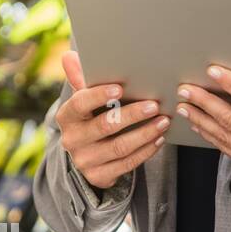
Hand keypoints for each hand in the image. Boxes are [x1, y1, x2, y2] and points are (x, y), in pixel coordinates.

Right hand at [55, 51, 169, 190]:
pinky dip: (146, 151)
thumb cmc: (90, 119)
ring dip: (145, 133)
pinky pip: (127, 164)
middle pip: (105, 126)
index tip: (120, 88)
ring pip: (120, 147)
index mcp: (66, 117)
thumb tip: (68, 55)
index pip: (80, 104)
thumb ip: (80, 79)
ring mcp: (85, 161)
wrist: (86, 156)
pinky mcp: (99, 176)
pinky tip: (159, 138)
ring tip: (164, 121)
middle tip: (154, 105)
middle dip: (132, 115)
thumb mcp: (84, 101)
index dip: (98, 96)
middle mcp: (71, 140)